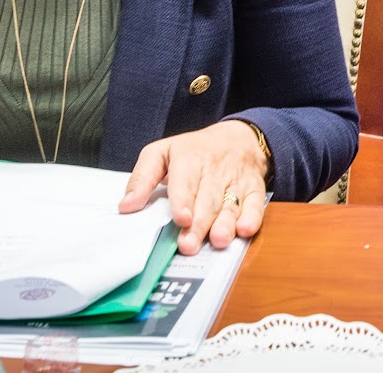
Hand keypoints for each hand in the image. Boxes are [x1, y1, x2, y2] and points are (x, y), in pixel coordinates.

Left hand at [119, 120, 268, 254]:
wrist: (238, 137)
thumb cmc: (194, 150)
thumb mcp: (162, 153)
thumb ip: (142, 178)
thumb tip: (126, 206)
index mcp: (189, 159)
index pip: (186, 181)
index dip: (184, 200)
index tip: (181, 219)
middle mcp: (214, 170)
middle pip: (208, 199)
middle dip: (200, 223)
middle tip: (189, 245)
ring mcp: (236, 180)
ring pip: (231, 204)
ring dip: (225, 224)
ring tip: (218, 240)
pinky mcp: (254, 189)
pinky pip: (256, 203)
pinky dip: (253, 216)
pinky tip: (245, 229)